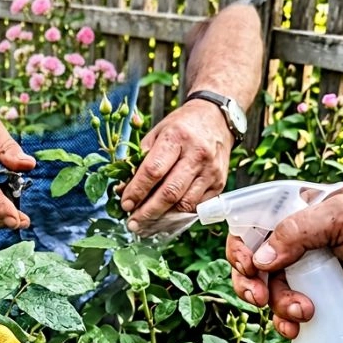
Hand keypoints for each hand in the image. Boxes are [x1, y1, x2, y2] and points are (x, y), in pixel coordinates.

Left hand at [121, 99, 233, 232]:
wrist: (216, 119)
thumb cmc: (182, 126)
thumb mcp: (157, 133)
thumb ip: (140, 160)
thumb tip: (123, 189)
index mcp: (176, 137)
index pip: (153, 171)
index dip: (137, 191)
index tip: (125, 204)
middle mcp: (197, 154)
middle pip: (170, 192)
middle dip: (148, 212)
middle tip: (133, 223)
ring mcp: (210, 170)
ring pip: (184, 204)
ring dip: (163, 218)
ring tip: (147, 223)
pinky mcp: (219, 183)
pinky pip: (197, 206)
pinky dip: (180, 214)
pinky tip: (167, 216)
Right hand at [228, 187, 342, 338]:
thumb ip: (298, 230)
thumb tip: (261, 258)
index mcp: (299, 211)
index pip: (253, 223)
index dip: (241, 245)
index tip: (247, 264)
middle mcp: (298, 240)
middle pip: (253, 261)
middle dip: (250, 281)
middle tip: (259, 296)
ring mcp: (308, 270)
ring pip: (269, 289)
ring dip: (275, 304)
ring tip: (300, 311)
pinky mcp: (320, 297)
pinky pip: (288, 310)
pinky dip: (285, 321)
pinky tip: (297, 327)